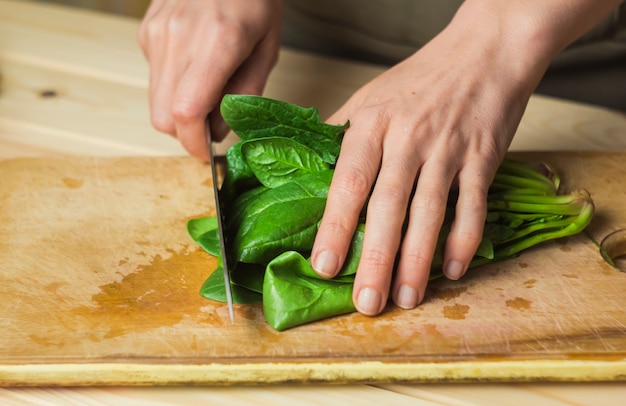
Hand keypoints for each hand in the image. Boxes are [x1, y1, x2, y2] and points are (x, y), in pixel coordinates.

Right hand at [138, 0, 281, 159]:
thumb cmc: (255, 0)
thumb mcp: (267, 49)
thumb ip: (245, 95)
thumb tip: (218, 130)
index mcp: (217, 43)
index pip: (186, 113)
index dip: (194, 144)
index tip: (207, 154)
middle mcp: (178, 38)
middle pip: (162, 118)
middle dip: (185, 135)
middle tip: (210, 130)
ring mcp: (157, 34)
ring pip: (154, 102)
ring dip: (178, 112)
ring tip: (206, 93)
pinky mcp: (146, 31)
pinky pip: (154, 78)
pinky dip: (172, 87)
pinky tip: (194, 67)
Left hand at [310, 2, 546, 315]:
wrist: (485, 51)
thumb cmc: (421, 78)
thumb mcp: (370, 97)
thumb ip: (341, 134)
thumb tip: (308, 170)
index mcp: (373, 123)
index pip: (349, 181)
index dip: (335, 225)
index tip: (324, 265)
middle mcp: (408, 138)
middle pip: (388, 206)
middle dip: (376, 258)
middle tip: (366, 302)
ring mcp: (448, 149)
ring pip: (429, 212)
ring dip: (417, 260)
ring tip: (405, 298)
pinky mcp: (483, 157)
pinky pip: (473, 206)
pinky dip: (464, 240)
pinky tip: (452, 271)